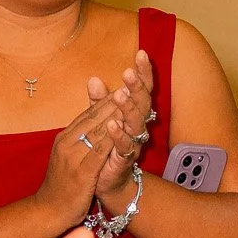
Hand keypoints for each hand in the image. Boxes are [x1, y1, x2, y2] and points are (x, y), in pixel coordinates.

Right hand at [36, 88, 135, 223]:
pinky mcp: (81, 172)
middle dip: (113, 100)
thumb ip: (79, 138)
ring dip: (114, 113)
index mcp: (65, 138)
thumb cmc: (61, 186)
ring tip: (130, 98)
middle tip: (131, 83)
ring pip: (97, 130)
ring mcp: (73, 157)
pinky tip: (124, 129)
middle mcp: (67, 143)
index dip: (106, 99)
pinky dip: (111, 138)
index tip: (123, 85)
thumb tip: (91, 123)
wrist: (48, 212)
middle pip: (94, 118)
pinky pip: (99, 151)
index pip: (88, 114)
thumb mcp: (68, 157)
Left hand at [93, 49, 154, 206]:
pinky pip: (124, 147)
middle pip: (142, 103)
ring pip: (136, 124)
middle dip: (137, 87)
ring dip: (128, 109)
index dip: (143, 73)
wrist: (102, 184)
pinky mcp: (123, 161)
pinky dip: (118, 135)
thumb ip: (98, 103)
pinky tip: (112, 125)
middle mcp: (137, 127)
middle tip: (129, 72)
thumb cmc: (103, 150)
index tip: (141, 53)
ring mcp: (132, 144)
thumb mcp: (100, 122)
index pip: (141, 90)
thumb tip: (94, 79)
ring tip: (121, 94)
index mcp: (132, 115)